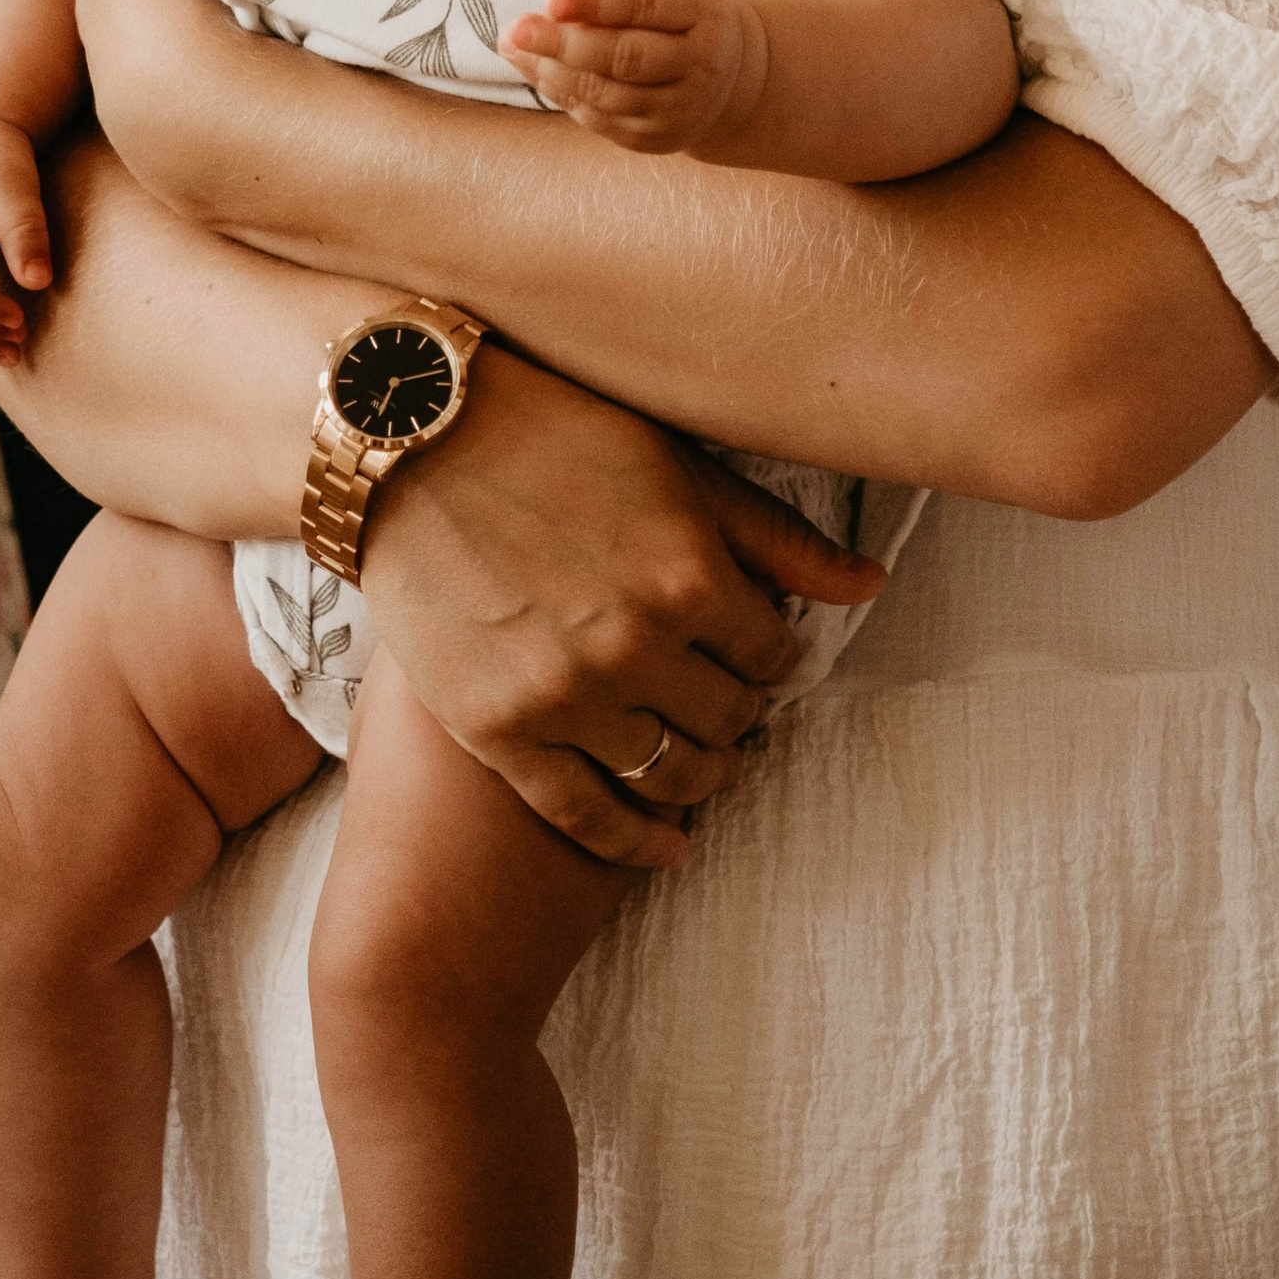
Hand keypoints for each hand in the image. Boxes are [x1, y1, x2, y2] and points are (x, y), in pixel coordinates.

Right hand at [361, 343, 883, 866]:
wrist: (406, 443)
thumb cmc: (549, 432)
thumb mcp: (676, 467)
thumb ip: (775, 538)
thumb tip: (872, 585)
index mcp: (690, 574)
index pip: (774, 654)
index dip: (771, 654)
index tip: (756, 649)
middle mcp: (637, 645)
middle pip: (731, 720)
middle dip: (742, 714)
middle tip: (729, 702)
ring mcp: (566, 696)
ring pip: (673, 774)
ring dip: (702, 775)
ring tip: (703, 760)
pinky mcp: (501, 732)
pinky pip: (588, 818)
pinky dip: (639, 843)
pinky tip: (668, 845)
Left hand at [505, 0, 769, 154]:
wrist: (730, 76)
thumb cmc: (680, 14)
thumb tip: (555, 7)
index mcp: (704, 11)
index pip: (646, 5)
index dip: (596, 3)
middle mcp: (700, 64)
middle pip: (626, 57)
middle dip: (564, 44)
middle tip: (516, 28)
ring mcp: (681, 109)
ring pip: (607, 95)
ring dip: (552, 72)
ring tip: (514, 46)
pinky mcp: (657, 139)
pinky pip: (600, 120)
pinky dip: (563, 94)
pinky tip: (537, 70)